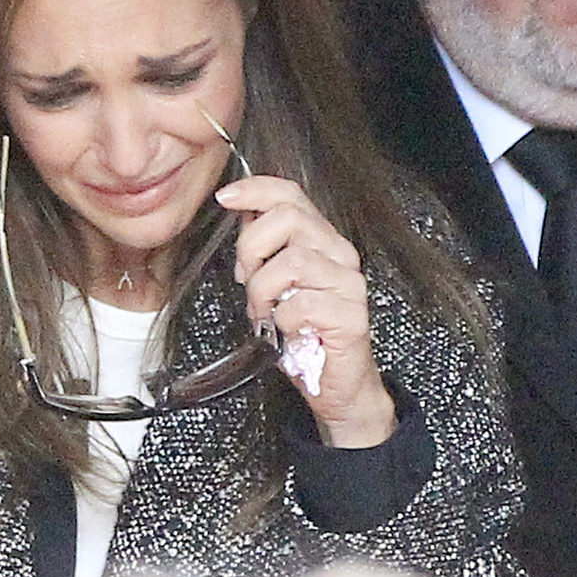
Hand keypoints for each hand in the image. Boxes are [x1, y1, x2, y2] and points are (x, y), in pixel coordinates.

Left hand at [215, 175, 395, 447]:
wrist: (336, 386)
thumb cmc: (303, 337)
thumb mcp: (274, 287)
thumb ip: (264, 253)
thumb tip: (242, 217)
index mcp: (322, 242)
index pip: (292, 195)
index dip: (256, 189)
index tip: (225, 197)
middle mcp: (341, 256)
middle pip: (289, 218)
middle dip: (252, 247)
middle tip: (247, 280)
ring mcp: (349, 285)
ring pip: (293, 261)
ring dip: (263, 291)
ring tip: (264, 313)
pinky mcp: (351, 316)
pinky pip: (301, 305)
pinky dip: (281, 320)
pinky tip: (285, 331)